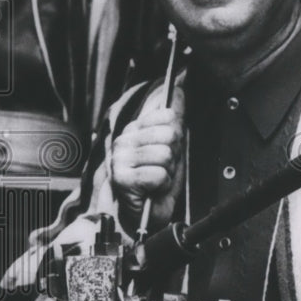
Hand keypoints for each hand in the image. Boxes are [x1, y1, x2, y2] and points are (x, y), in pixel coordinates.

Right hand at [111, 86, 184, 233]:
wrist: (144, 216)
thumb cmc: (156, 183)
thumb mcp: (171, 146)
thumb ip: (174, 117)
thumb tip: (180, 85)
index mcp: (135, 129)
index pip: (167, 115)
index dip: (176, 137)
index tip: (168, 152)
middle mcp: (124, 140)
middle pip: (170, 134)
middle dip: (174, 157)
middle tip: (162, 170)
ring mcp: (120, 158)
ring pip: (165, 156)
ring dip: (168, 173)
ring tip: (157, 181)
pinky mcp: (121, 177)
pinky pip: (158, 175)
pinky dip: (161, 185)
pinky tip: (151, 189)